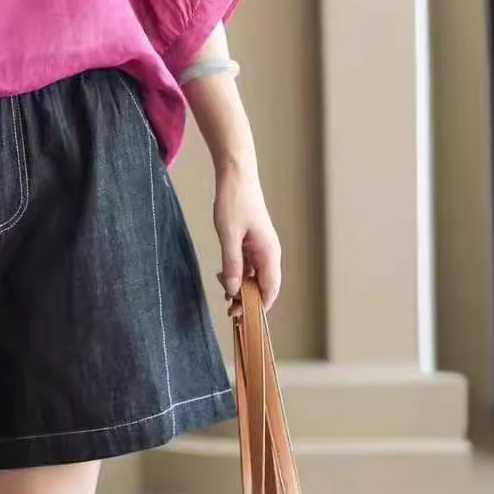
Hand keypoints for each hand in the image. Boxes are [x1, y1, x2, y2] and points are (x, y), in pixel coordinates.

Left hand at [213, 164, 281, 318]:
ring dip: (242, 287)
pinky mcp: (252, 241)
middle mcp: (269, 253)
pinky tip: (223, 275)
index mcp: (269, 253)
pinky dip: (238, 273)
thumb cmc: (234, 202)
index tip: (243, 318)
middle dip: (249, 300)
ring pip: (255, 276)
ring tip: (225, 296)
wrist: (236, 175)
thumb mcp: (229, 236)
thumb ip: (231, 264)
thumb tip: (232, 289)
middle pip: (263, 285)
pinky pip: (248, 264)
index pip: (270, 290)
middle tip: (230, 311)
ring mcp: (261, 247)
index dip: (259, 307)